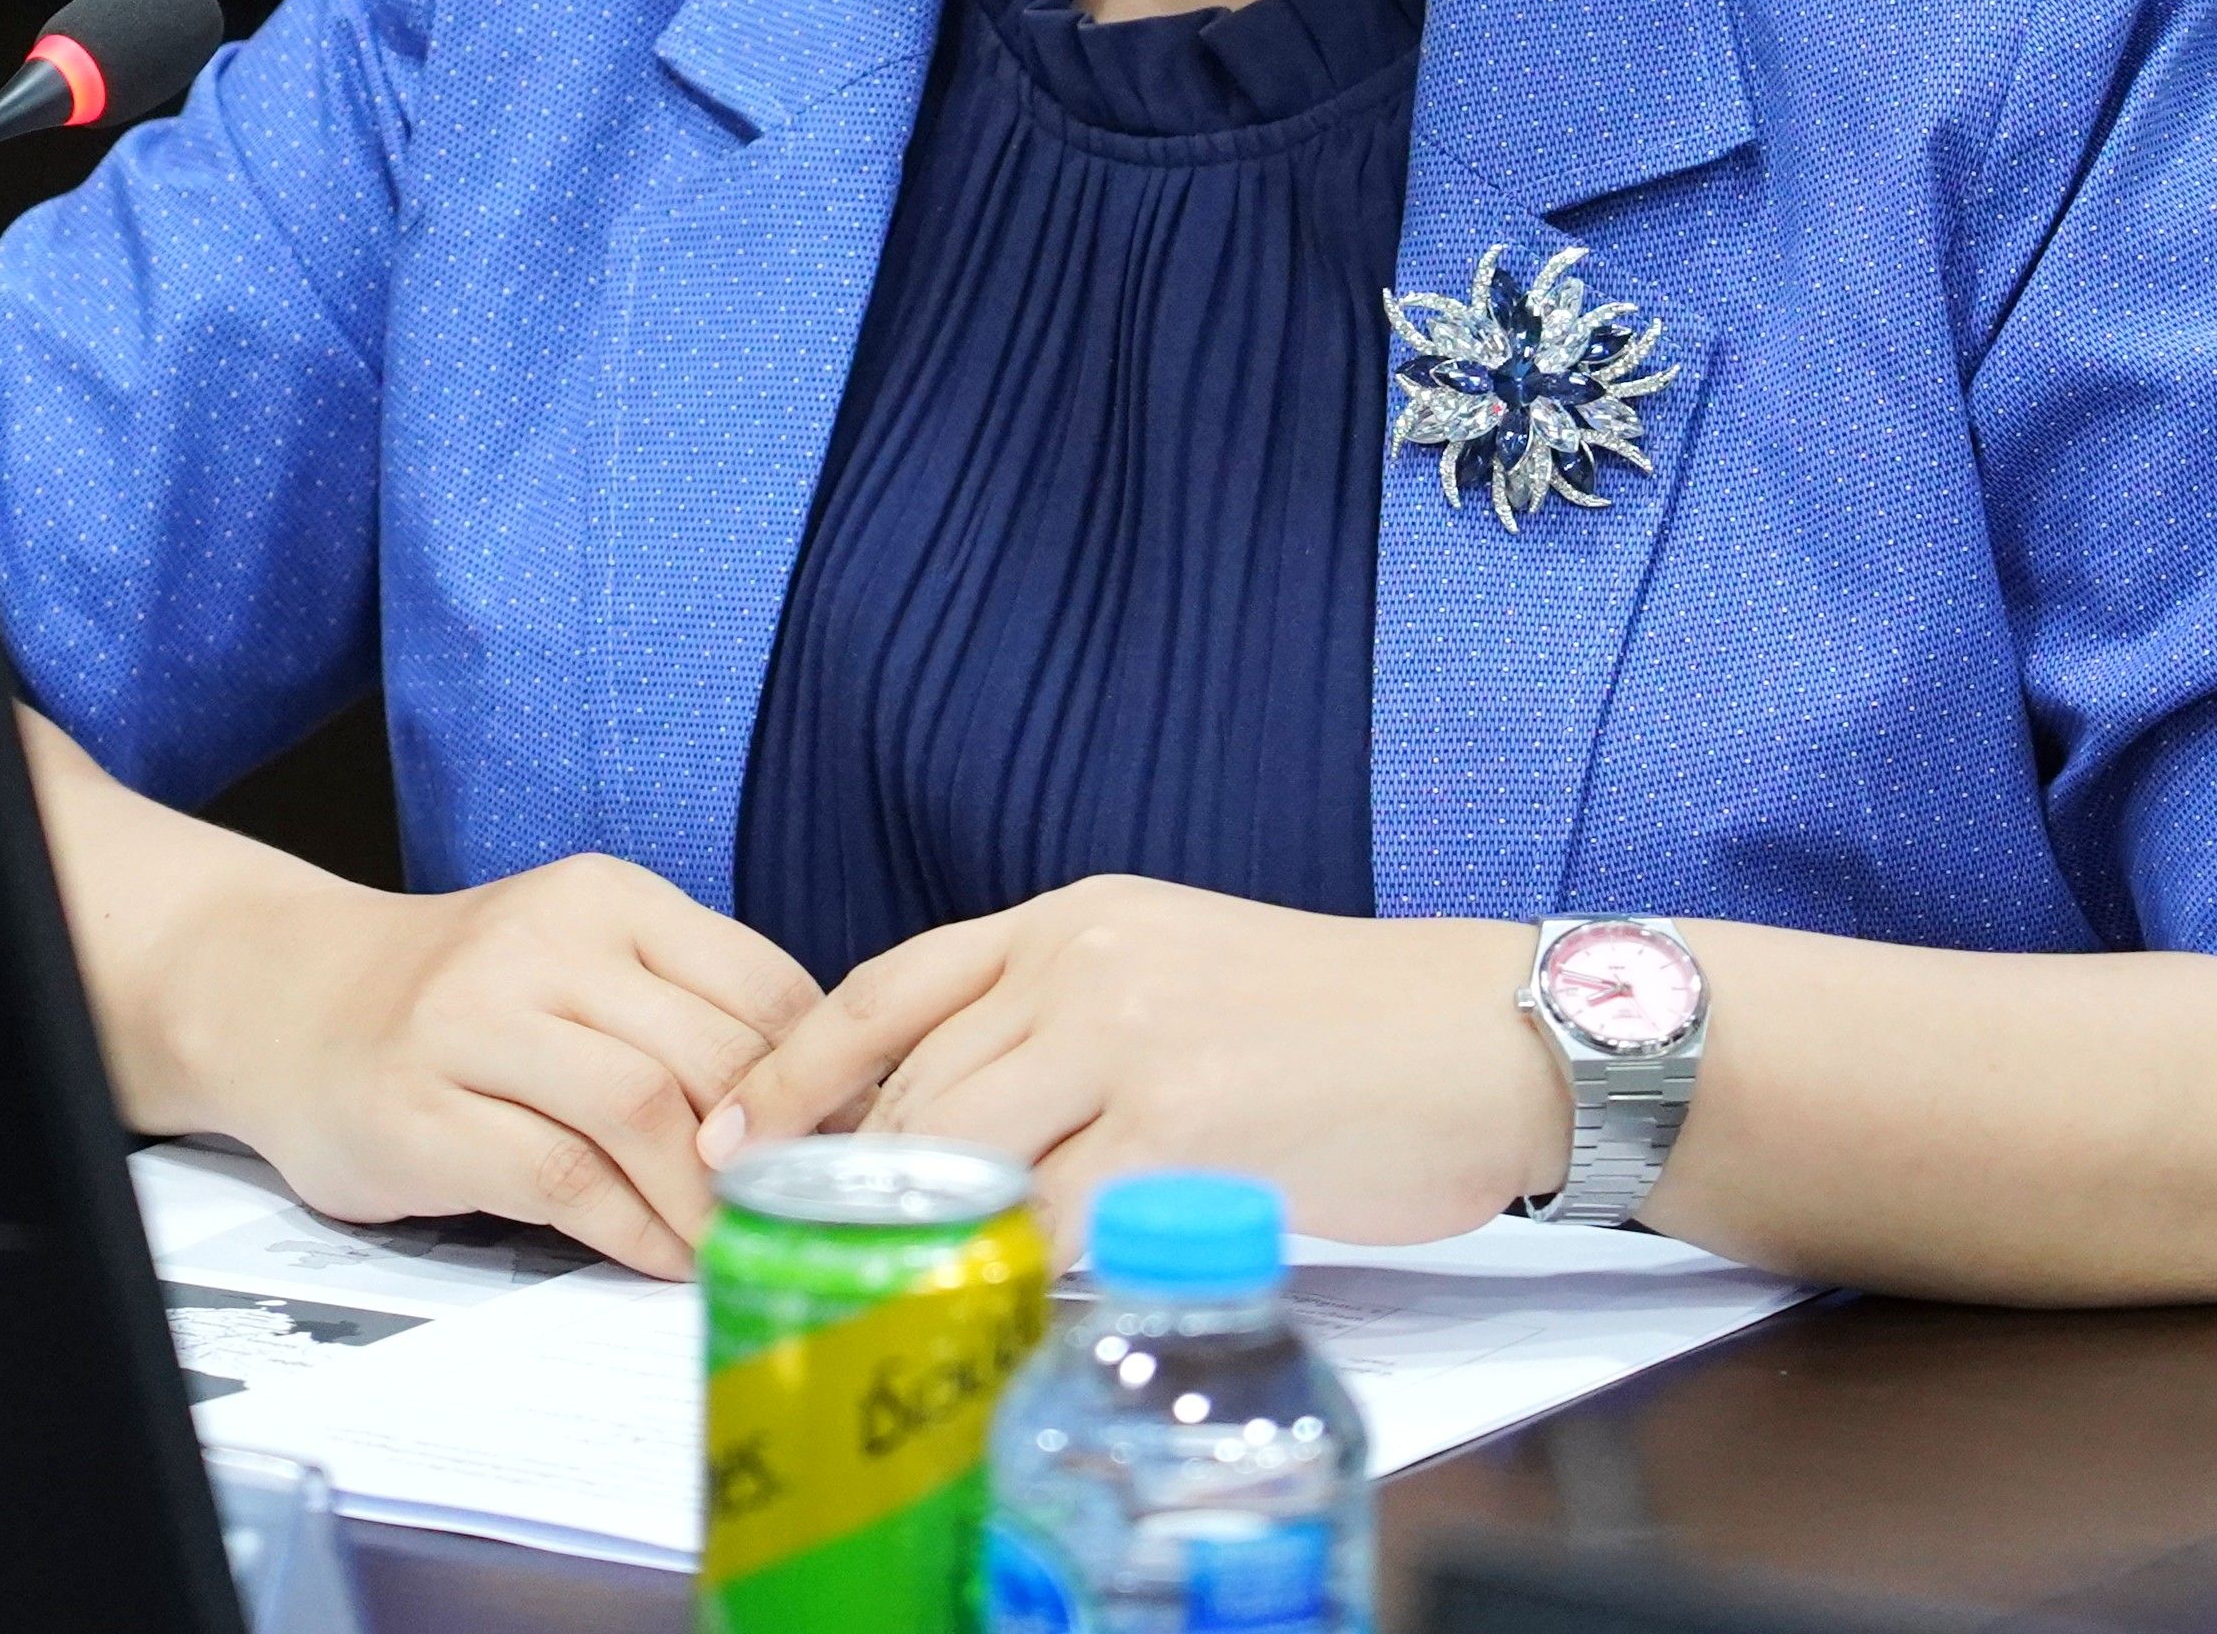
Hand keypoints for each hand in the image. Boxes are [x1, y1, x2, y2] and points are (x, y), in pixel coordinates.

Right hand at [158, 850, 819, 1279]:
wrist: (286, 999)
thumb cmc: (461, 999)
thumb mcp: (577, 961)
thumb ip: (682, 1011)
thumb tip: (826, 1105)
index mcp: (604, 898)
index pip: (760, 986)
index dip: (821, 1081)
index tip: (846, 1148)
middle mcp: (540, 945)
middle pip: (711, 1054)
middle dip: (774, 1151)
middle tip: (801, 1216)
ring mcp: (471, 1026)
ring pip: (642, 1115)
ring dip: (706, 1204)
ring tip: (733, 1250)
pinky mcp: (420, 1114)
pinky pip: (561, 1181)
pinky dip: (630, 1233)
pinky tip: (658, 1258)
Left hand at [712, 878, 1568, 1248]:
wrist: (1485, 1037)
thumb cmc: (1340, 1027)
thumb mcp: (1177, 971)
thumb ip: (1063, 1019)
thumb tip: (953, 1116)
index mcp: (1072, 917)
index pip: (890, 986)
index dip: (794, 1066)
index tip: (731, 1134)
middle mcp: (1084, 961)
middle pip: (912, 1081)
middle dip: (846, 1173)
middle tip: (804, 1248)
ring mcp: (1131, 1040)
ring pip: (966, 1146)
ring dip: (926, 1224)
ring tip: (897, 1283)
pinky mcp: (1182, 1126)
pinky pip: (1055, 1216)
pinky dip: (1020, 1265)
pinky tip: (1015, 1298)